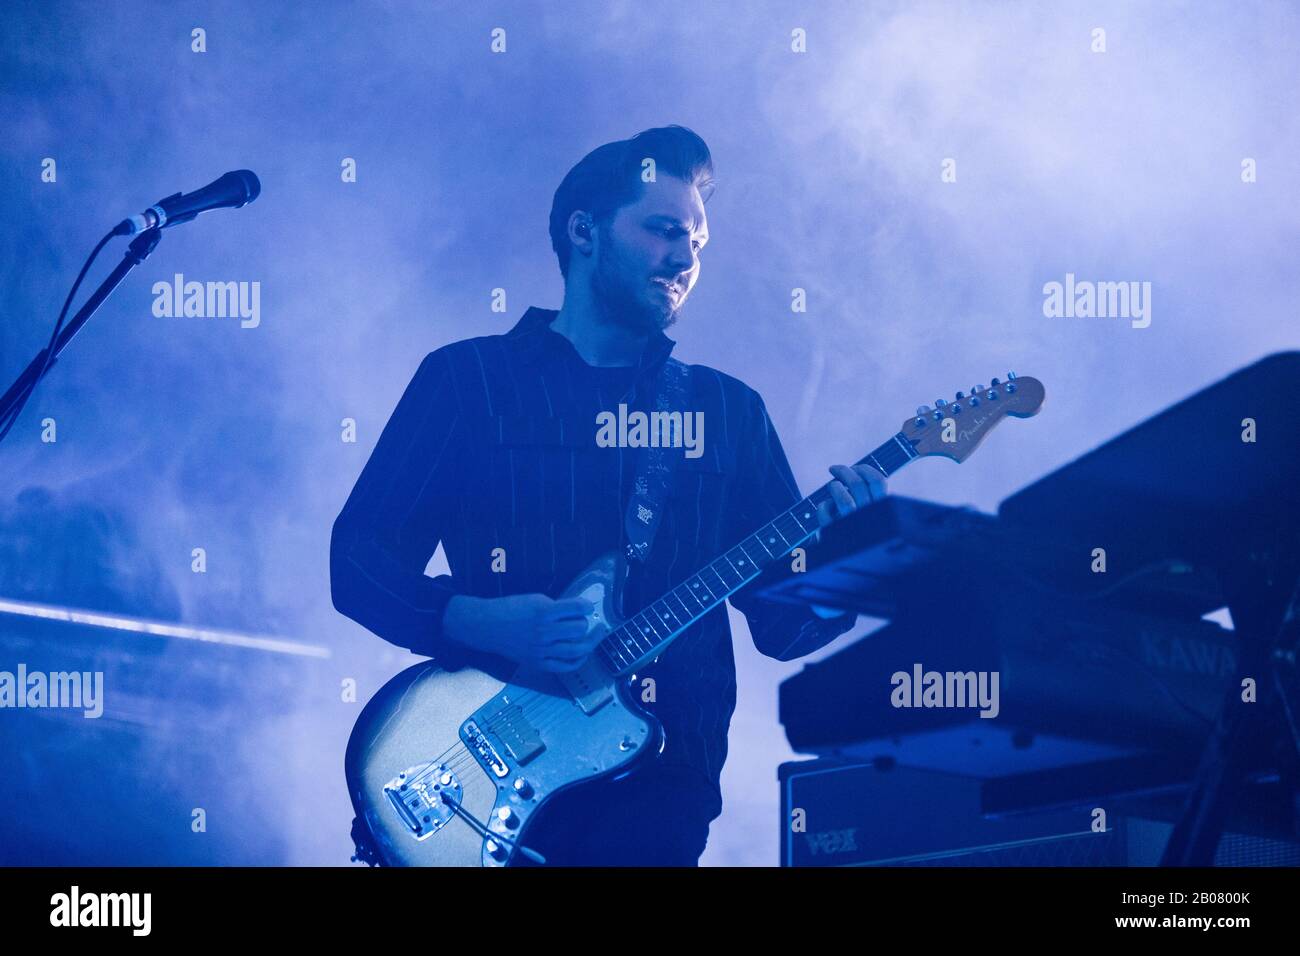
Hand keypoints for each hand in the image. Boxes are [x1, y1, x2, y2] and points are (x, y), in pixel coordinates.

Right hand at [441, 593, 601, 672]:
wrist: (487, 626)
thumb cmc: (511, 609)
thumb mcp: (535, 599)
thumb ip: (556, 606)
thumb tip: (578, 611)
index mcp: (544, 611)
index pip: (578, 609)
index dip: (586, 607)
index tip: (587, 607)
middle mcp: (544, 631)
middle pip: (580, 629)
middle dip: (585, 623)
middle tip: (584, 622)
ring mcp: (541, 649)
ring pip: (577, 649)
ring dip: (589, 642)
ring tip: (593, 638)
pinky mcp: (538, 663)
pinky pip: (565, 666)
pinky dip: (578, 661)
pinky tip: (582, 654)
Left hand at [806, 463, 885, 620]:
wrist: (854, 579)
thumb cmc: (864, 545)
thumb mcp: (871, 523)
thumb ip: (869, 501)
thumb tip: (856, 474)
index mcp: (883, 512)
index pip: (878, 480)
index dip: (865, 469)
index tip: (856, 467)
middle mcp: (869, 518)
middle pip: (856, 482)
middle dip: (844, 471)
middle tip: (835, 469)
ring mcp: (852, 526)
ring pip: (841, 495)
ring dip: (833, 487)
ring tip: (831, 488)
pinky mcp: (835, 535)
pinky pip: (825, 511)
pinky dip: (822, 507)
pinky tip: (825, 512)